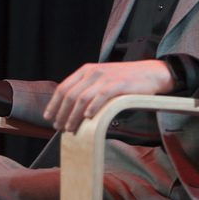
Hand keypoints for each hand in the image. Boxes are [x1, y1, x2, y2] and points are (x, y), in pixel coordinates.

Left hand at [43, 60, 173, 131]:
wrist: (150, 73)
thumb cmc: (124, 81)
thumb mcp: (101, 80)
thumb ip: (87, 89)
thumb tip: (71, 109)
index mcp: (85, 70)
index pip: (63, 87)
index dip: (54, 104)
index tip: (48, 118)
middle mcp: (92, 72)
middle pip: (70, 95)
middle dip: (61, 113)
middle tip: (58, 128)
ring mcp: (105, 78)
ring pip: (82, 98)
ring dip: (73, 115)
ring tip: (70, 128)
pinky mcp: (118, 84)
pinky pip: (101, 96)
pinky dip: (92, 107)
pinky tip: (88, 118)